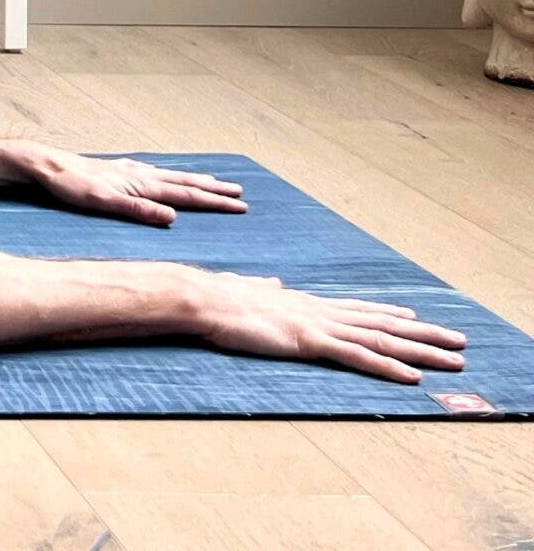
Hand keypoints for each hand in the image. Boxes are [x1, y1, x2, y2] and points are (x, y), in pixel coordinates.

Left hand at [30, 151, 246, 225]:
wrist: (44, 164)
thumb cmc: (70, 186)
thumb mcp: (103, 202)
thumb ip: (137, 210)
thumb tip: (172, 217)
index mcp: (141, 184)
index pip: (187, 195)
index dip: (214, 202)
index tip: (241, 205)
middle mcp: (140, 174)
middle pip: (185, 182)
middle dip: (213, 189)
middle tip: (240, 192)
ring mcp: (129, 170)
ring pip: (170, 175)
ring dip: (194, 179)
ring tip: (213, 181)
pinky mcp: (116, 170)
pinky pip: (153, 172)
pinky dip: (168, 175)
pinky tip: (164, 175)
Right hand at [189, 270, 467, 384]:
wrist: (202, 297)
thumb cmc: (218, 297)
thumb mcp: (247, 291)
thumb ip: (264, 290)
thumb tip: (272, 284)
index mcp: (306, 303)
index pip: (358, 309)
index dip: (390, 313)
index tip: (416, 315)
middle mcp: (320, 311)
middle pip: (383, 324)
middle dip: (424, 334)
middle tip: (459, 341)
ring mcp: (318, 326)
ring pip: (381, 340)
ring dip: (421, 351)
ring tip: (453, 359)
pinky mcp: (308, 342)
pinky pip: (356, 358)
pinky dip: (387, 368)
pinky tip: (411, 377)